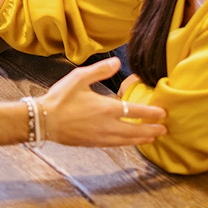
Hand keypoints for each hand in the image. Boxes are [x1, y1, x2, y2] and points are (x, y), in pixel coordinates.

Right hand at [38, 58, 166, 146]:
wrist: (44, 120)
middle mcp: (108, 125)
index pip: (136, 111)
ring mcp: (101, 137)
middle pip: (136, 130)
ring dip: (142, 139)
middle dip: (151, 130)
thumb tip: (117, 62)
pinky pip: (117, 145)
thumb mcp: (79, 77)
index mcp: (106, 108)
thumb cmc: (60, 98)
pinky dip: (128, 143)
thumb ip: (100, 70)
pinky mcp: (94, 143)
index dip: (151, 113)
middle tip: (164, 129)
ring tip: (152, 137)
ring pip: (127, 140)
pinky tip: (129, 142)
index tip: (163, 113)